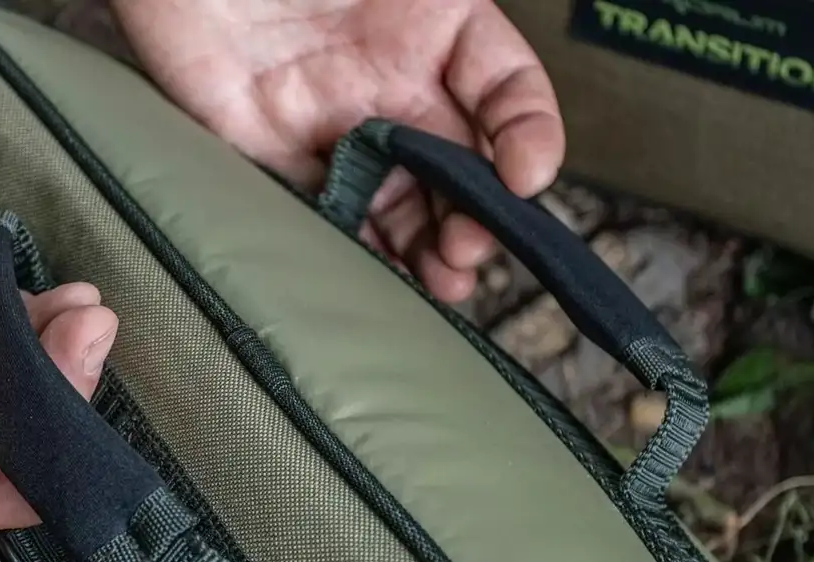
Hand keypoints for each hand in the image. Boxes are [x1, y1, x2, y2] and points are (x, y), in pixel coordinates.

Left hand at [110, 0, 562, 302]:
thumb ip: (444, 11)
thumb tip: (500, 89)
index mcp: (436, 28)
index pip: (506, 91)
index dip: (529, 136)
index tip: (526, 179)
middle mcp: (396, 89)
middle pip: (459, 168)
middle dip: (476, 216)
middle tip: (468, 249)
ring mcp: (342, 132)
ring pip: (405, 206)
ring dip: (430, 250)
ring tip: (443, 283)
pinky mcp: (285, 166)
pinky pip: (336, 221)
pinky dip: (363, 257)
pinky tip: (385, 280)